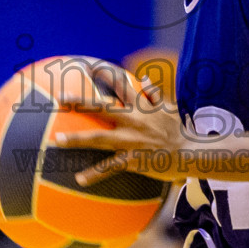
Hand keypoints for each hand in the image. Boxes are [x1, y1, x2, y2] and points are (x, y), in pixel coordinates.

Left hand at [54, 67, 189, 186]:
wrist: (190, 153)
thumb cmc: (179, 130)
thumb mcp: (169, 108)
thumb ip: (154, 93)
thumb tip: (145, 78)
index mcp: (140, 107)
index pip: (121, 86)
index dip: (105, 75)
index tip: (89, 67)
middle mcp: (132, 121)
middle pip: (102, 108)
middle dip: (80, 102)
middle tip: (60, 98)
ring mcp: (130, 141)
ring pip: (99, 138)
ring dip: (78, 139)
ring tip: (58, 141)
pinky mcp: (133, 160)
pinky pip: (110, 168)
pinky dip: (95, 174)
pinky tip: (79, 179)